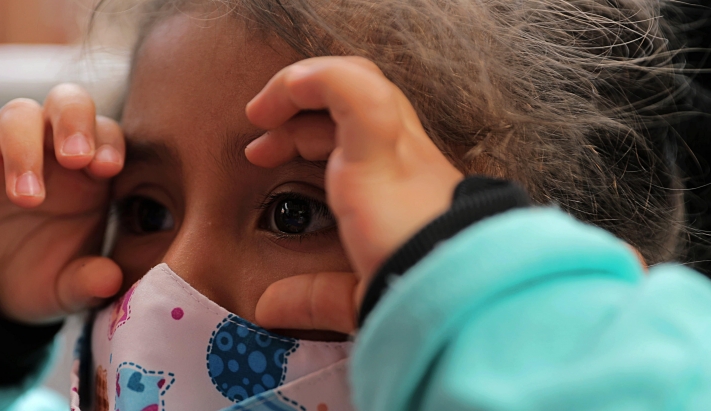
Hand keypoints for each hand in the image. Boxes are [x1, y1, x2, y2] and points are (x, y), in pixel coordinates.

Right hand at [0, 84, 123, 323]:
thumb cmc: (36, 276)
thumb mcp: (65, 290)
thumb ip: (88, 283)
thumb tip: (109, 281)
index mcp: (88, 173)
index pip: (107, 133)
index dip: (109, 141)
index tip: (108, 168)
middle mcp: (48, 151)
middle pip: (66, 101)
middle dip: (73, 120)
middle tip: (75, 158)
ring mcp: (2, 152)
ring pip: (17, 114)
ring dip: (24, 148)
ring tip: (27, 197)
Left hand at [249, 57, 463, 333]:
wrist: (452, 298)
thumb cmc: (415, 300)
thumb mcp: (354, 295)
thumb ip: (312, 296)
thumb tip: (266, 307)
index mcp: (403, 188)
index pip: (357, 133)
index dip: (305, 135)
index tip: (261, 158)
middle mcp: (407, 158)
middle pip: (355, 102)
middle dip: (299, 112)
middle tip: (257, 144)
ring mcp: (398, 146)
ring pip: (356, 80)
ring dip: (299, 87)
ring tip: (260, 113)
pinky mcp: (381, 144)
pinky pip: (348, 86)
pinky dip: (310, 80)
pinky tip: (279, 96)